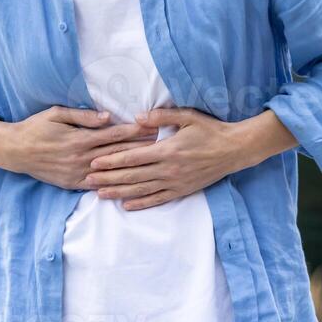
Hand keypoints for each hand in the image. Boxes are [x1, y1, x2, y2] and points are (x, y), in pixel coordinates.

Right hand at [0, 106, 157, 190]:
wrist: (15, 150)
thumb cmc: (36, 127)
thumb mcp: (57, 114)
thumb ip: (84, 116)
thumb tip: (108, 117)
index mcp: (80, 139)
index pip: (114, 135)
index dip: (135, 131)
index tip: (152, 128)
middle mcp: (81, 158)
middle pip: (117, 152)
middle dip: (139, 147)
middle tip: (160, 144)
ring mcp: (77, 173)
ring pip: (110, 171)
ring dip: (130, 166)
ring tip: (149, 162)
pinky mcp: (71, 184)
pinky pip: (96, 186)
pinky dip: (112, 184)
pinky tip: (126, 183)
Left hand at [79, 106, 249, 210]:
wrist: (234, 150)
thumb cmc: (210, 130)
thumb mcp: (187, 116)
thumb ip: (162, 116)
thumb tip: (137, 118)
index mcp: (167, 150)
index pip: (132, 157)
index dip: (111, 161)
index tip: (94, 163)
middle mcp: (168, 169)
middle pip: (132, 175)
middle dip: (108, 178)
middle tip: (87, 181)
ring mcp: (175, 182)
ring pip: (141, 190)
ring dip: (119, 193)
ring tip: (100, 194)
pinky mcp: (182, 190)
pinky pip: (158, 199)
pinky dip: (141, 204)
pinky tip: (126, 205)